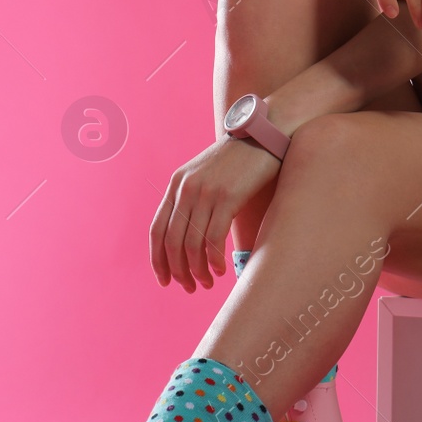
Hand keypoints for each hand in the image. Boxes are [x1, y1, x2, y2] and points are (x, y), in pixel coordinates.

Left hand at [150, 136, 280, 291]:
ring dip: (198, 270)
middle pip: (172, 242)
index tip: (165, 280)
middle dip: (178, 271)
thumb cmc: (240, 160)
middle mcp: (186, 188)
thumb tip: (192, 237)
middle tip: (190, 288)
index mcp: (176, 184)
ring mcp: (206, 191)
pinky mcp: (228, 196)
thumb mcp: (207, 175)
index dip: (158, 260)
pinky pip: (214, 238)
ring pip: (192, 244)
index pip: (156, 230)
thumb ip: (195, 199)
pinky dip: (214, 259)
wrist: (265, 133)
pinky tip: (221, 270)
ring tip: (207, 283)